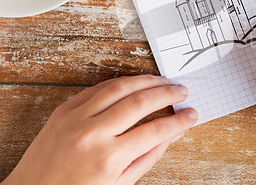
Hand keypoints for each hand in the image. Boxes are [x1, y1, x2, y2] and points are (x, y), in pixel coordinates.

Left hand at [1, 75, 197, 184]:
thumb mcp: (119, 183)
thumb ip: (149, 156)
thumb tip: (173, 134)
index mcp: (109, 159)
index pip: (156, 131)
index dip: (179, 120)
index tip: (191, 115)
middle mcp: (93, 134)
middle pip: (141, 102)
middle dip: (167, 94)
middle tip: (182, 92)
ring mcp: (76, 118)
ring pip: (120, 87)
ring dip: (146, 81)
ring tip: (163, 82)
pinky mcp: (64, 109)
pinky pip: (98, 88)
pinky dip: (120, 82)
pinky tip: (134, 83)